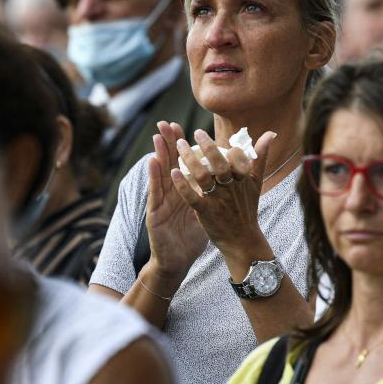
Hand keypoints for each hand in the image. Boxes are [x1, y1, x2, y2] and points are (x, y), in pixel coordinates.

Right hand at [144, 121, 209, 279]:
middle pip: (168, 163)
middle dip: (167, 143)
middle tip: (166, 123)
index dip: (180, 145)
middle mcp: (170, 193)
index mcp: (182, 190)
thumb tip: (229, 178)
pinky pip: (156, 192)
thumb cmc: (191, 236)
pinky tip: (153, 162)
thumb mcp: (205, 211)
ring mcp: (161, 202)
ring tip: (158, 136)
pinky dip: (154, 176)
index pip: (181, 163)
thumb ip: (213, 193)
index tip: (181, 126)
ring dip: (158, 153)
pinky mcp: (155, 213)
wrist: (177, 260)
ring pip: (159, 173)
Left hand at [170, 128, 275, 261]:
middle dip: (208, 146)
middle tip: (196, 132)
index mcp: (242, 179)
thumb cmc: (247, 208)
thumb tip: (271, 133)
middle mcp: (230, 188)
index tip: (218, 139)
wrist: (243, 241)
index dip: (228, 148)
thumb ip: (260, 157)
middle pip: (219, 164)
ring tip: (180, 145)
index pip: (237, 158)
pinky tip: (173, 172)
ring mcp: (218, 200)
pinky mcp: (206, 212)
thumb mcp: (257, 183)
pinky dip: (183, 185)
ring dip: (190, 159)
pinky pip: (193, 197)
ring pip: (203, 176)